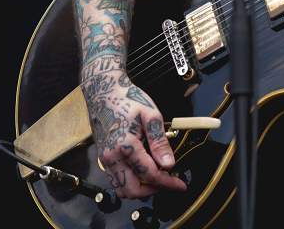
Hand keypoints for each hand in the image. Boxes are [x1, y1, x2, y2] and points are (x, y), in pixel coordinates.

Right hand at [80, 66, 187, 198]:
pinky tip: (144, 172)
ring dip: (141, 189)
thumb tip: (169, 164)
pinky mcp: (103, 159)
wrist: (104, 94)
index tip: (180, 185)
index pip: (149, 174)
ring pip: (122, 189)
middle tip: (170, 182)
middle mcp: (112, 157)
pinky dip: (130, 183)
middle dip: (154, 190)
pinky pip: (116, 181)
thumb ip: (160, 142)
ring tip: (158, 178)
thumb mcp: (151, 115)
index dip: (168, 182)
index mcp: (125, 146)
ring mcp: (105, 160)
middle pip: (133, 190)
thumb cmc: (129, 101)